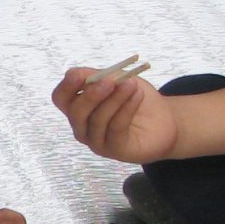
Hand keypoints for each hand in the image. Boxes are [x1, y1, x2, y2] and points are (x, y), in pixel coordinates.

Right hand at [51, 65, 179, 161]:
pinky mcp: (115, 150)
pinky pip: (116, 128)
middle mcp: (82, 126)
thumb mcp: (116, 79)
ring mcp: (97, 141)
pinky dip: (127, 108)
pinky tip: (137, 95)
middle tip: (109, 81)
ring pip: (98, 120)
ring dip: (115, 99)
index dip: (67, 86)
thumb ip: (98, 75)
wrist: (163, 119)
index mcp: (78, 106)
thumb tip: (80, 73)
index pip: (61, 98)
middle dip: (91, 95)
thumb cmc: (134, 97)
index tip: (79, 75)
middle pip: (76, 112)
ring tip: (131, 84)